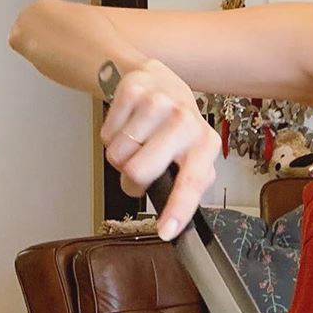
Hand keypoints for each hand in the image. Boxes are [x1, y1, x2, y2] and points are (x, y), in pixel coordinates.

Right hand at [98, 59, 220, 240]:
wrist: (159, 80)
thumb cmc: (176, 128)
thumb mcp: (191, 155)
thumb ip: (185, 186)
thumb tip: (172, 222)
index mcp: (206, 144)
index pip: (190, 182)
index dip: (177, 209)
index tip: (166, 231)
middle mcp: (186, 121)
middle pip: (138, 172)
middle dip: (132, 177)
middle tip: (141, 163)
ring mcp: (159, 103)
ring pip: (117, 155)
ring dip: (121, 155)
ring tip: (137, 140)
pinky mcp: (133, 89)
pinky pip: (106, 134)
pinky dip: (111, 135)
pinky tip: (128, 124)